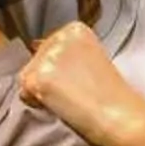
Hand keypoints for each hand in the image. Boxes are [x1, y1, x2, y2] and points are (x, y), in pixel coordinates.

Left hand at [18, 22, 144, 145]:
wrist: (120, 116)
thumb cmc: (112, 97)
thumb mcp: (92, 60)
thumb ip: (68, 55)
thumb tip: (40, 56)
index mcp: (75, 29)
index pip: (48, 45)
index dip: (58, 69)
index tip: (76, 80)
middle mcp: (60, 36)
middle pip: (35, 59)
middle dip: (47, 78)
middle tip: (73, 94)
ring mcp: (48, 55)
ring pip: (28, 75)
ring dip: (41, 91)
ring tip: (69, 100)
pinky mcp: (38, 76)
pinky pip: (24, 92)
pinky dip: (37, 103)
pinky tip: (61, 105)